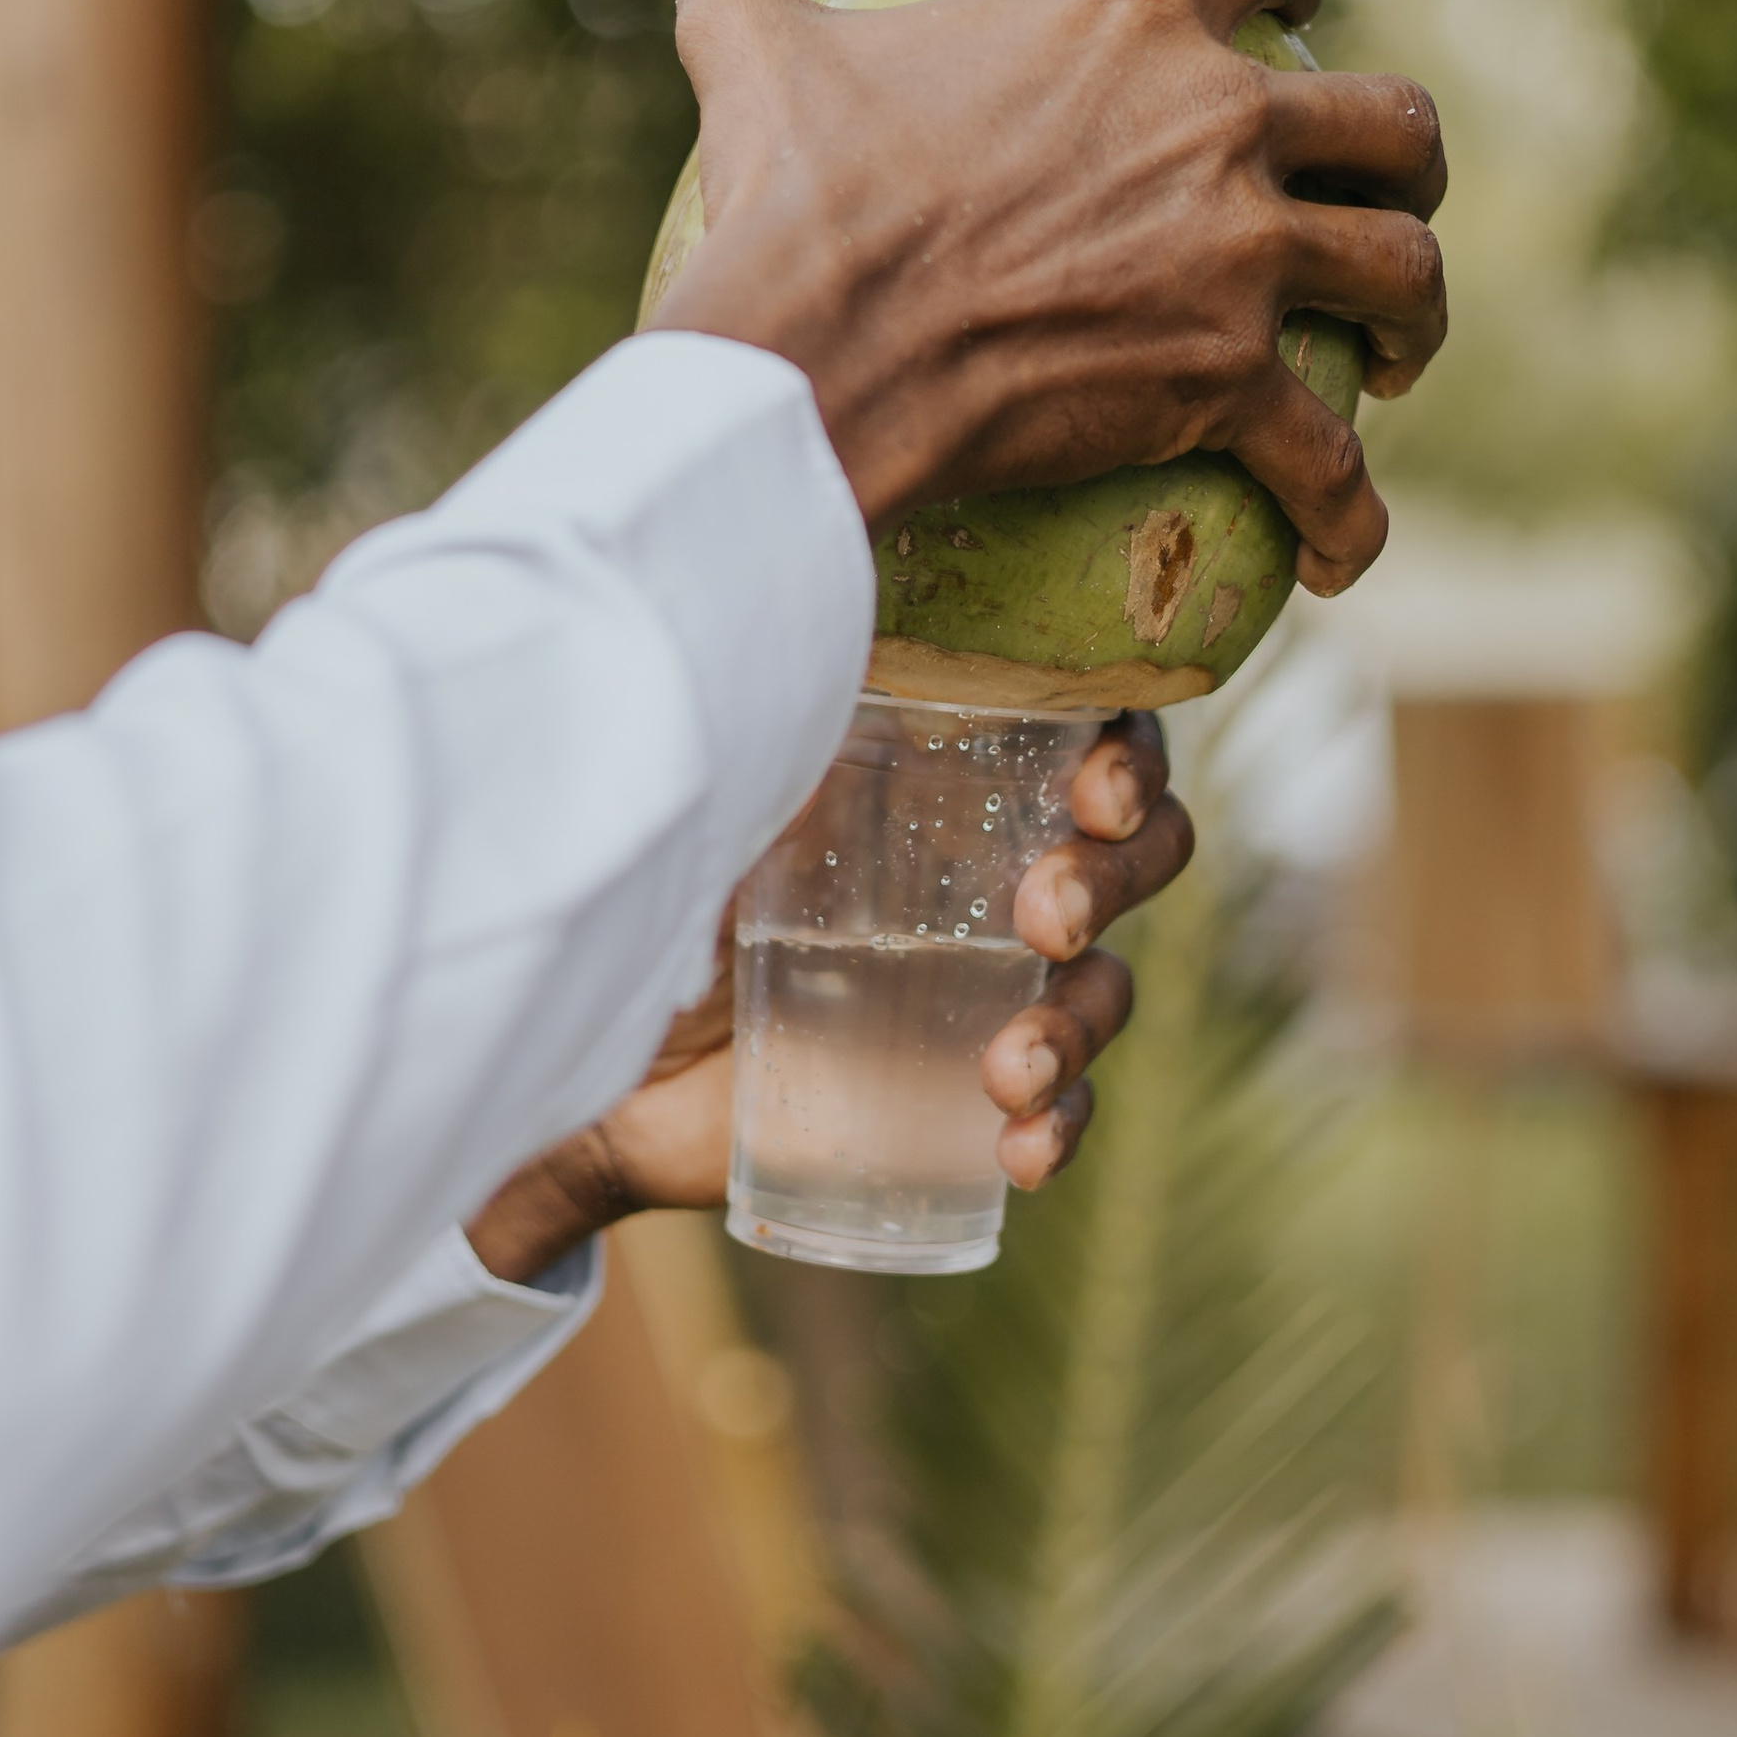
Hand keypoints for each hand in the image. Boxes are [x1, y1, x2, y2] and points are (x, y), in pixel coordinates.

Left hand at [463, 716, 1192, 1285]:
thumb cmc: (657, 891)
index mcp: (950, 774)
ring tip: (1008, 1071)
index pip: (1088, 734)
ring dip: (1079, 1024)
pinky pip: (1060, 1107)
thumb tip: (745, 586)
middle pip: (1134, 856)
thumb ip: (735, 710)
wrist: (601, 1060)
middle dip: (1114, 882)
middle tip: (1044, 918)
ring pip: (1103, 986)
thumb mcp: (704, 795)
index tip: (1098, 794)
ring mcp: (990, 987)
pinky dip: (1058, 1126)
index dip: (1130, 755)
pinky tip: (1022, 1151)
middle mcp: (992, 869)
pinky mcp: (963, 1093)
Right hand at [649, 0, 1445, 598]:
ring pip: (1404, 272)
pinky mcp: (1229, 381)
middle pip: (1391, 122)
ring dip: (1417, 315)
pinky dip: (1351, 513)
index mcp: (1137, 17)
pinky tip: (1341, 555)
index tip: (1295, 2)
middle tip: (1379, 206)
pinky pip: (1333, 460)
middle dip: (1407, 165)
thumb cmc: (798, 198)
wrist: (823, 344)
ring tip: (1395, 360)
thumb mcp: (762, 60)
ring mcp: (1239, 253)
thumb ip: (754, 5)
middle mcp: (1220, 122)